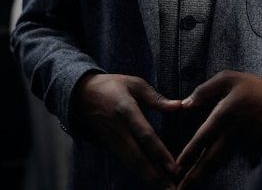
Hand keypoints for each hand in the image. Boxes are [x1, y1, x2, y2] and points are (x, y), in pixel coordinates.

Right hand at [72, 73, 181, 188]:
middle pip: (137, 156)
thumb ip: (156, 97)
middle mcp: (118, 128)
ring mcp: (112, 138)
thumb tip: (179, 106)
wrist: (82, 93)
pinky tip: (151, 179)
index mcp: (126, 109)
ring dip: (148, 178)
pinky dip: (138, 172)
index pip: (144, 134)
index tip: (174, 167)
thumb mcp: (134, 83)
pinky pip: (125, 161)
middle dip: (155, 175)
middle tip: (172, 188)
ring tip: (164, 188)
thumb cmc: (112, 85)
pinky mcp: (109, 145)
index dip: (159, 152)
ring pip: (130, 163)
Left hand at [175, 71, 261, 188]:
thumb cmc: (254, 85)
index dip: (191, 152)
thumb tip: (185, 103)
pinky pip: (230, 157)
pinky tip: (209, 171)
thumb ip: (204, 90)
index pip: (204, 136)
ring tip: (193, 184)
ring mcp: (243, 140)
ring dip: (206, 173)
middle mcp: (234, 131)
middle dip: (197, 174)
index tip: (179, 164)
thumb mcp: (228, 78)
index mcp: (226, 113)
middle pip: (212, 157)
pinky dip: (218, 167)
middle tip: (182, 187)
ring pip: (221, 161)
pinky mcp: (250, 144)